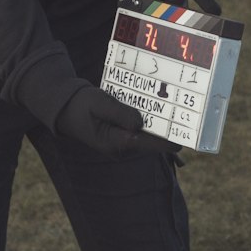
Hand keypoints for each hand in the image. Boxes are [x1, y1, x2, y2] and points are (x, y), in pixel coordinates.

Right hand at [56, 84, 177, 155]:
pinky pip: (138, 131)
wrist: (66, 108)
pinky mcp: (121, 136)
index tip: (183, 139)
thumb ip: (120, 113)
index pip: (147, 144)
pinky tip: (154, 108)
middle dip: (164, 129)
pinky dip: (146, 121)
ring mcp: (121, 143)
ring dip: (156, 124)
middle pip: (150, 141)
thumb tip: (140, 123)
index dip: (167, 142)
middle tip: (182, 116)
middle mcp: (121, 147)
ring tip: (174, 111)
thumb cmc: (82, 104)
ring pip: (145, 135)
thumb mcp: (100, 104)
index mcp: (116, 142)